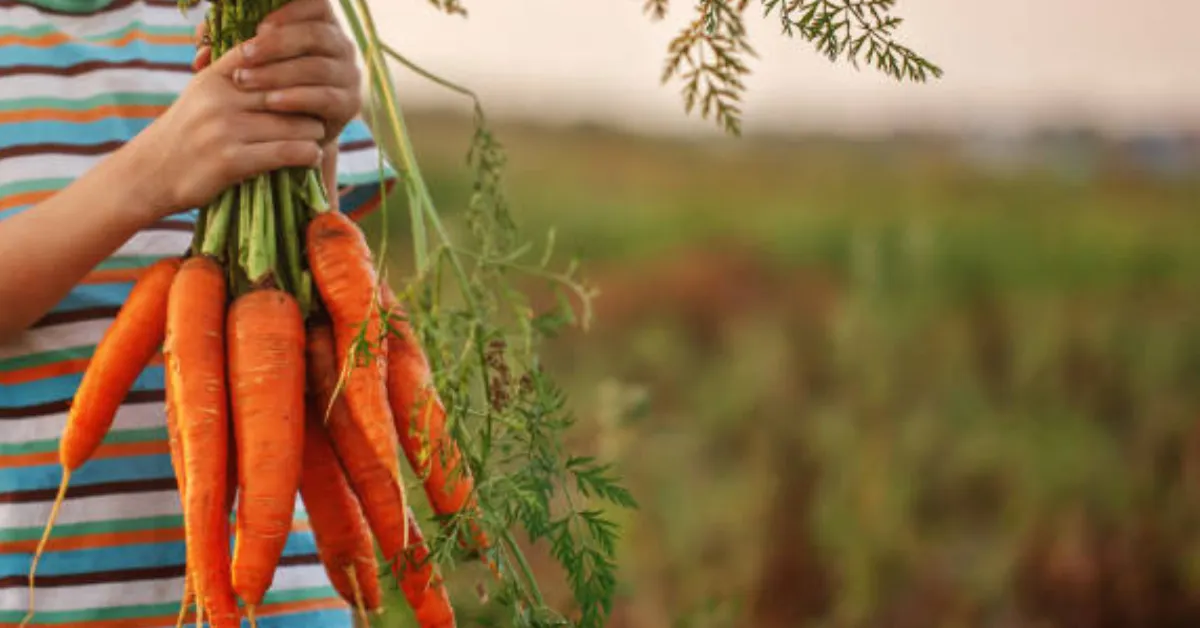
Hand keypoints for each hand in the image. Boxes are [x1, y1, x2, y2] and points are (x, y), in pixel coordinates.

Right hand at [131, 45, 326, 218]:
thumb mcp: (203, 93)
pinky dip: (308, 155)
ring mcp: (225, 130)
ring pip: (294, 124)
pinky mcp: (232, 161)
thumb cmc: (186, 133)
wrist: (149, 174)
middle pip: (289, 93)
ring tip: (317, 137)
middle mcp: (220, 99)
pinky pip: (287, 152)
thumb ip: (235, 75)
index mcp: (216, 77)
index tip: (312, 84)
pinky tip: (311, 157)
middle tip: (321, 114)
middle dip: (311, 105)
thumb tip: (279, 58)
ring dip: (314, 133)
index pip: (269, 59)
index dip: (298, 70)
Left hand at [193, 0, 362, 147]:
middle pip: (315, 34)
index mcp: (321, 24)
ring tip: (247, 82)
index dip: (290, 10)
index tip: (259, 25)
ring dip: (279, 73)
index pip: (316, 3)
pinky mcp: (349, 104)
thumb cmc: (270, 84)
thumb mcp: (251, 59)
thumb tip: (201, 36)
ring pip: (318, 67)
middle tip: (244, 56)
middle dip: (276, 44)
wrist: (296, 133)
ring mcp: (349, 75)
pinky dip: (297, 99)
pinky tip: (271, 102)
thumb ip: (229, 42)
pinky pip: (326, 97)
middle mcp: (341, 45)